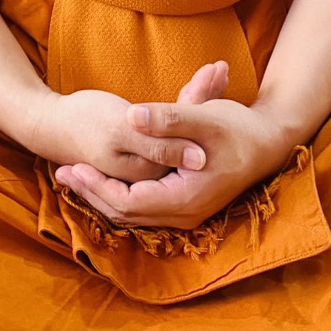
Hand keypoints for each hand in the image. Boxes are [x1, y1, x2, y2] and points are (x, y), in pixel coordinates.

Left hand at [55, 62, 294, 228]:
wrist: (269, 143)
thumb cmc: (239, 128)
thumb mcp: (204, 118)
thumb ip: (168, 118)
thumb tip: (131, 116)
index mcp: (185, 198)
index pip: (127, 203)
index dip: (96, 186)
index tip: (72, 166)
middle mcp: (184, 214)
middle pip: (125, 213)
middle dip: (91, 193)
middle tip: (60, 172)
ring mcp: (186, 213)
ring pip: (132, 213)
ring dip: (102, 194)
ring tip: (73, 176)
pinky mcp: (185, 203)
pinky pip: (143, 206)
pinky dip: (119, 194)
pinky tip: (102, 178)